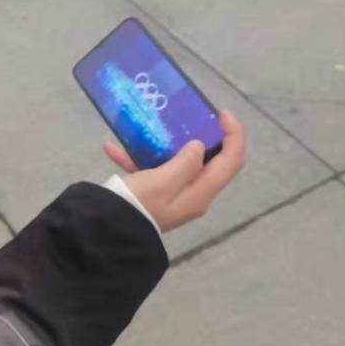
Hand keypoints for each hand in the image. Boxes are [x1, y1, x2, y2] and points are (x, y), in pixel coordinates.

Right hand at [103, 110, 245, 232]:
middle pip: (210, 162)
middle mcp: (193, 195)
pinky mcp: (155, 196)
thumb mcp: (163, 180)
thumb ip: (186, 162)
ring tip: (151, 128)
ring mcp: (174, 196)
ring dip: (165, 146)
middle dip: (206, 136)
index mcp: (201, 192)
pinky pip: (151, 172)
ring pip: (178, 164)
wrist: (110, 231)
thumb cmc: (139, 204)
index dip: (234, 134)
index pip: (232, 161)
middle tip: (192, 117)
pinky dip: (136, 160)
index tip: (221, 113)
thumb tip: (199, 147)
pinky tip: (112, 149)